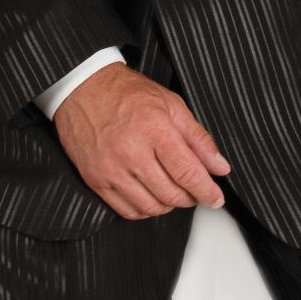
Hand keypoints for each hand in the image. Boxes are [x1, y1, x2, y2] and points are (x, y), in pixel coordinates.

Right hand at [54, 64, 230, 219]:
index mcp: (154, 130)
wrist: (81, 89)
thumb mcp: (170, 104)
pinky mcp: (95, 179)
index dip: (207, 191)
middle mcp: (131, 152)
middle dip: (190, 198)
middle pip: (171, 194)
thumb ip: (197, 138)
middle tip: (194, 190)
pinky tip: (150, 195)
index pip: (188, 173)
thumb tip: (219, 167)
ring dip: (168, 204)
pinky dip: (144, 210)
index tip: (215, 198)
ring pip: (151, 207)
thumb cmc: (124, 93)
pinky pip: (127, 210)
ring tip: (171, 190)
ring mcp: (110, 169)